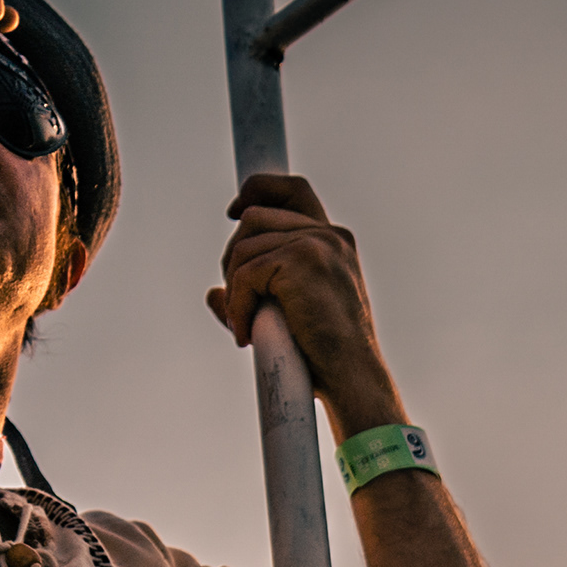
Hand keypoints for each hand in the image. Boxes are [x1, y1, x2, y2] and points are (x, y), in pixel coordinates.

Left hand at [214, 174, 405, 431]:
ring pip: (243, 246)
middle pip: (254, 217)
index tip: (233, 209)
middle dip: (232, 258)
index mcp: (335, 242)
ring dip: (233, 287)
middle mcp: (330, 235)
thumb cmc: (327, 357)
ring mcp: (317, 244)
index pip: (293, 190)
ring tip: (243, 324)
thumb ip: (258, 295)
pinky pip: (244, 274)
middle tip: (235, 301)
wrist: (353, 378)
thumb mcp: (294, 316)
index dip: (258, 188)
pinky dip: (238, 307)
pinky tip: (246, 335)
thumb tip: (212, 294)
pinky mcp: (300, 261)